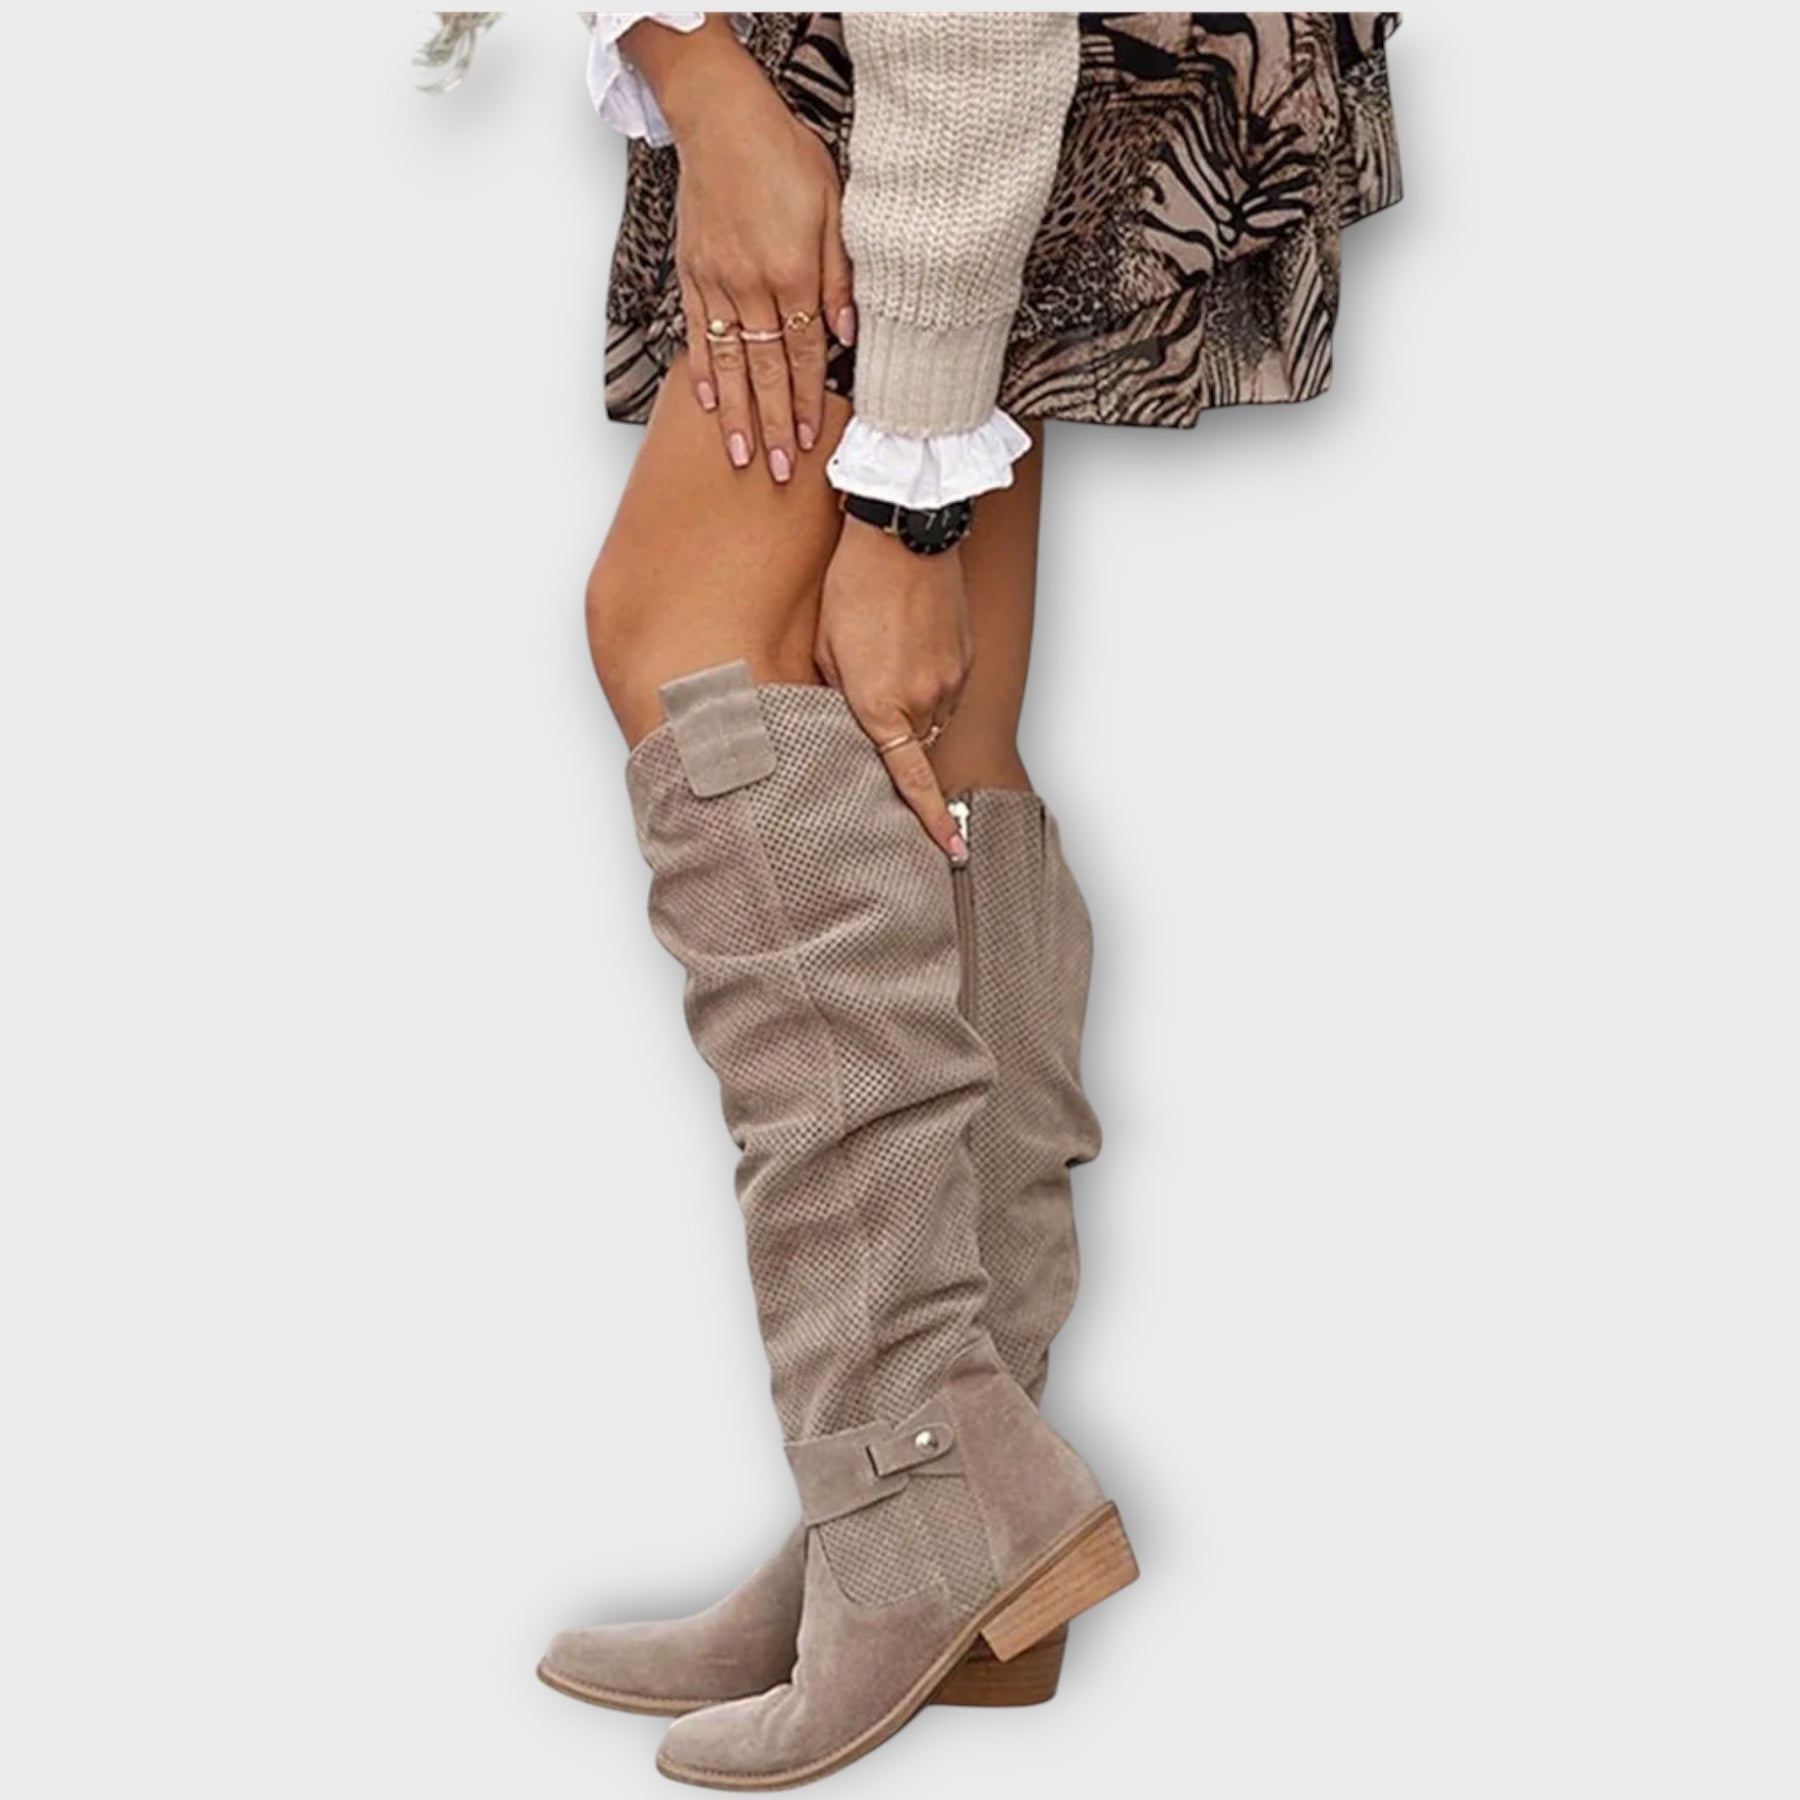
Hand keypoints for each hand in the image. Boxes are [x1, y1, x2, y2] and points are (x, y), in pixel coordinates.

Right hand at [628, 20, 853, 480]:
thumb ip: (840, 275)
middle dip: (775, 426)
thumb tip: (849, 334)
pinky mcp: (692, 272)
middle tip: (780, 472)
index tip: (811, 442)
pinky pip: (698, 332)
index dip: (808, 402)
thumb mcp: (834, 207)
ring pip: (728, 362)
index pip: (805, 354)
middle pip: (766, 371)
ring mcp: (716, 282)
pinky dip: (701, 370)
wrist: (720, 116)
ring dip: (737, 415)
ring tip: (742, 456)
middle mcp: (751, 285)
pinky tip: (707, 403)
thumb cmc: (783, 153)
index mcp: (792, 273)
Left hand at [815, 520, 972, 861]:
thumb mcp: (825, 649)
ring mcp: (951, 680)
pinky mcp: (965, 658)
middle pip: (917, 748)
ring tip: (890, 658)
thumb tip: (848, 728)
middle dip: (899, 739)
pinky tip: (911, 644)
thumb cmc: (855, 587)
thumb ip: (837, 699)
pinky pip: (948, 689)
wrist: (905, 535)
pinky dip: (930, 681)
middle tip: (877, 701)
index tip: (952, 850)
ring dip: (914, 707)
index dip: (933, 821)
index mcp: (880, 707)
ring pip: (934, 718)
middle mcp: (923, 701)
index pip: (911, 781)